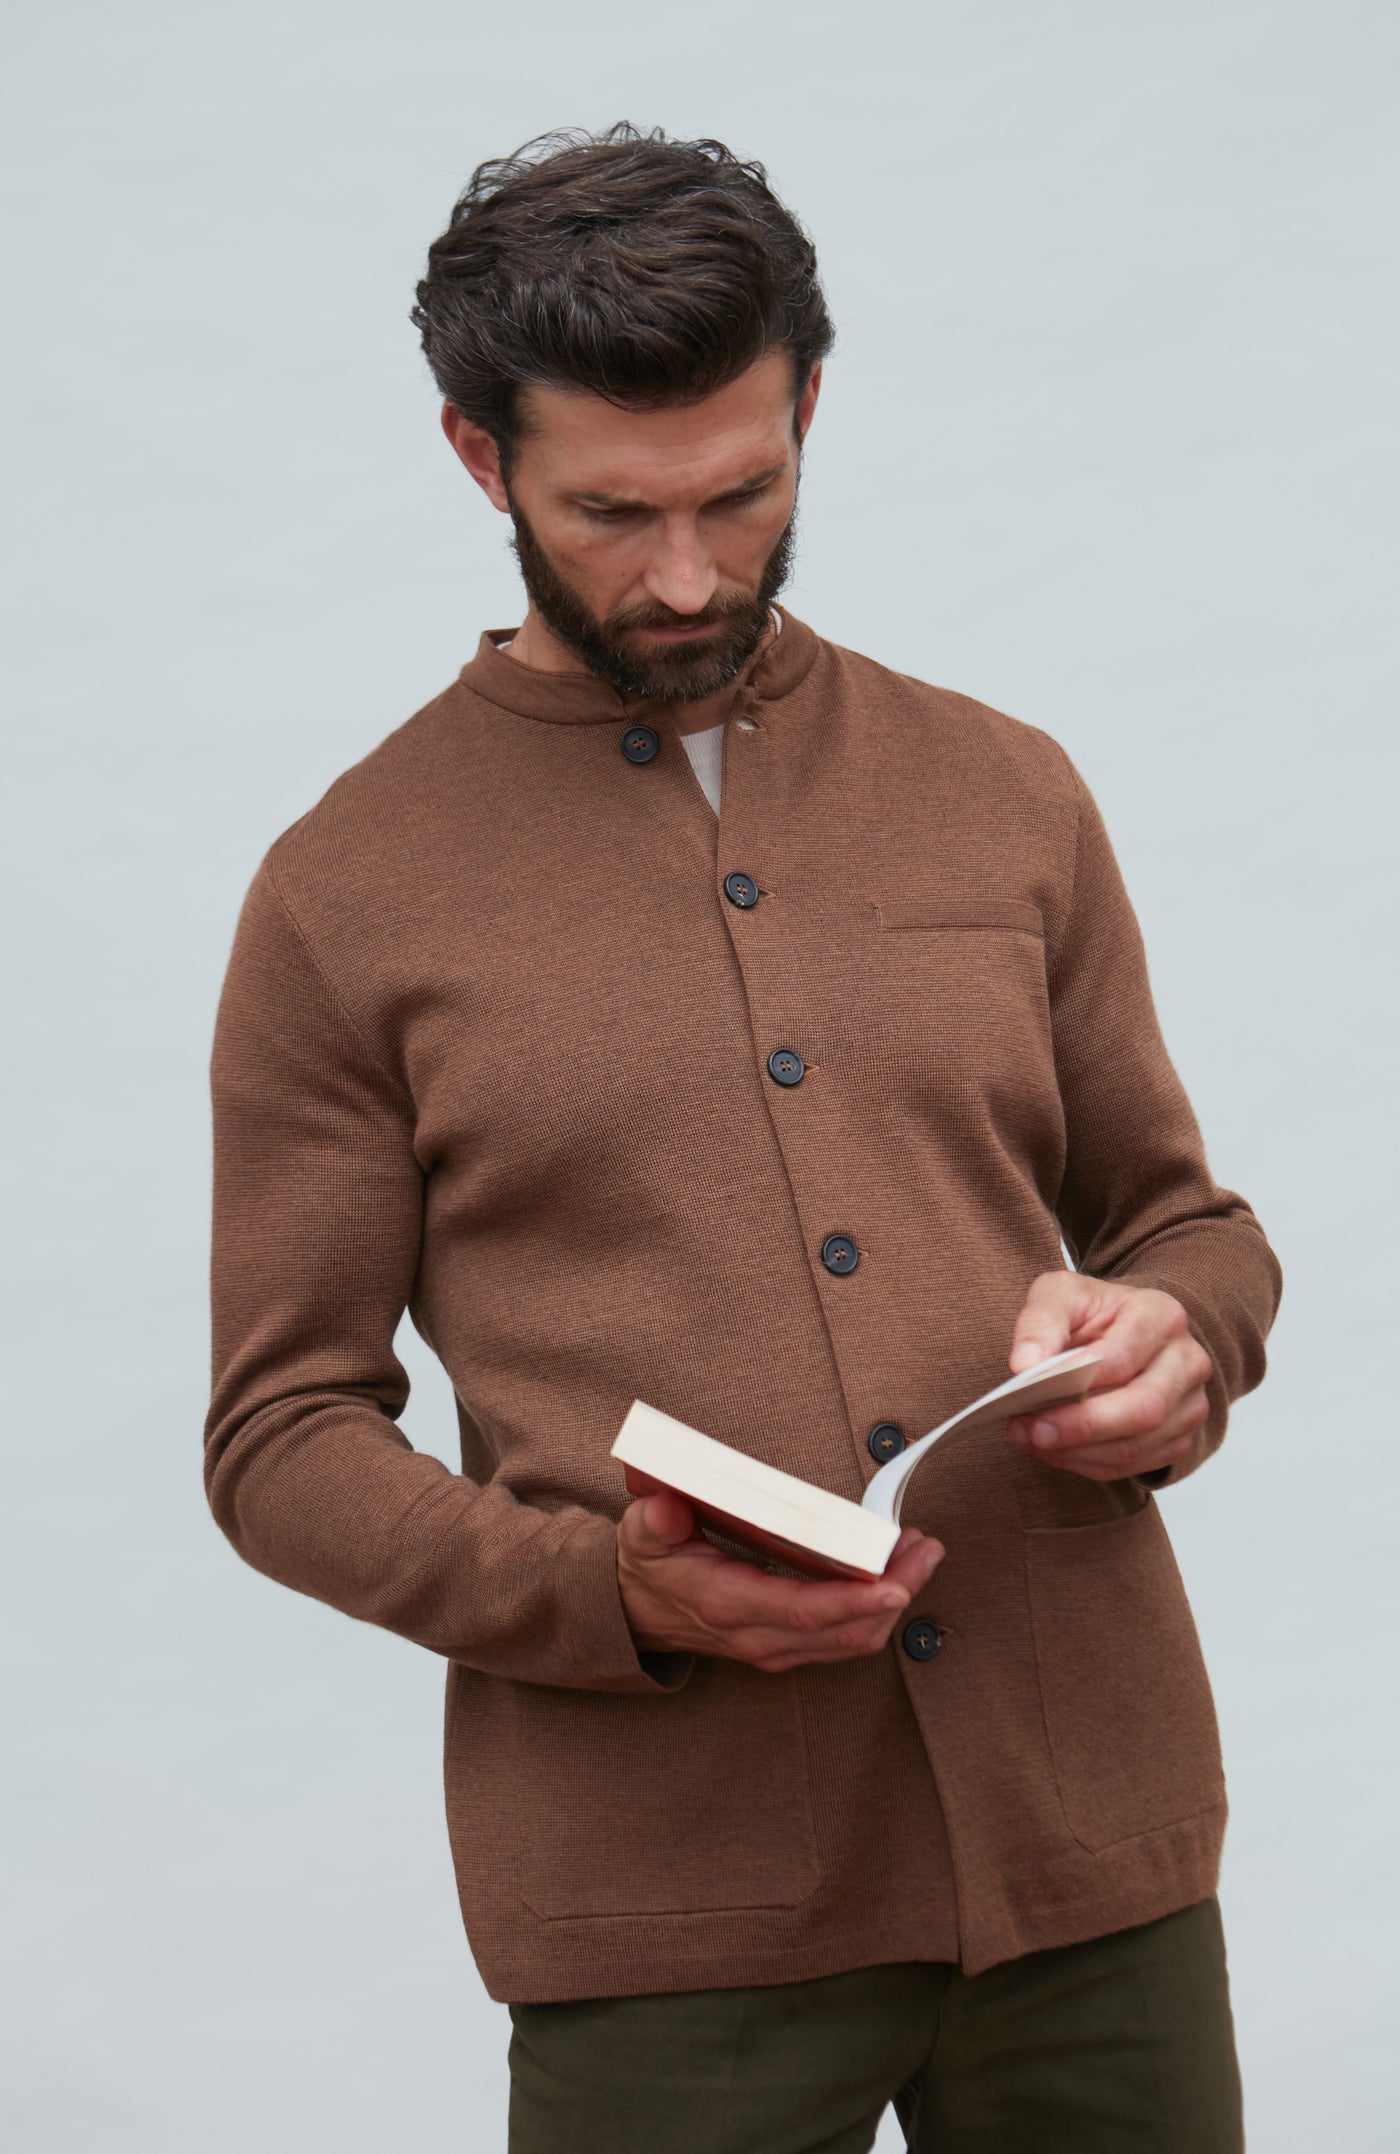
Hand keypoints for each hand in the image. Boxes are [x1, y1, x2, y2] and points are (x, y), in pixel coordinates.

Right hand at [616, 1487, 943, 1674]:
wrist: (635, 1613)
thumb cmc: (649, 1567)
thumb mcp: (642, 1536)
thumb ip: (655, 1520)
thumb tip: (667, 1507)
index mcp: (728, 1605)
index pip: (804, 1611)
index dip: (855, 1601)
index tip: (896, 1585)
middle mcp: (759, 1637)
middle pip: (846, 1629)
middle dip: (896, 1593)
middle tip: (926, 1550)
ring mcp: (776, 1648)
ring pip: (853, 1640)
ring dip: (894, 1602)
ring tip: (919, 1555)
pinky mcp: (788, 1648)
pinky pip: (844, 1641)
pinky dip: (877, 1612)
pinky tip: (895, 1576)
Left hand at [1003, 1271, 1211, 1482]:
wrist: (1122, 1331)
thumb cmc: (1093, 1313)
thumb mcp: (1061, 1295)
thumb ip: (1041, 1322)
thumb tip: (1024, 1364)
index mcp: (1162, 1315)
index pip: (1122, 1357)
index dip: (1077, 1379)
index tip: (1031, 1391)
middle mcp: (1187, 1361)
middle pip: (1142, 1408)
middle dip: (1081, 1426)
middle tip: (1031, 1430)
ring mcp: (1189, 1404)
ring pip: (1137, 1445)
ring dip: (1077, 1451)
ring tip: (1031, 1437)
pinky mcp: (1178, 1438)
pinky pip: (1132, 1465)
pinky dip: (1086, 1463)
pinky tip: (1054, 1449)